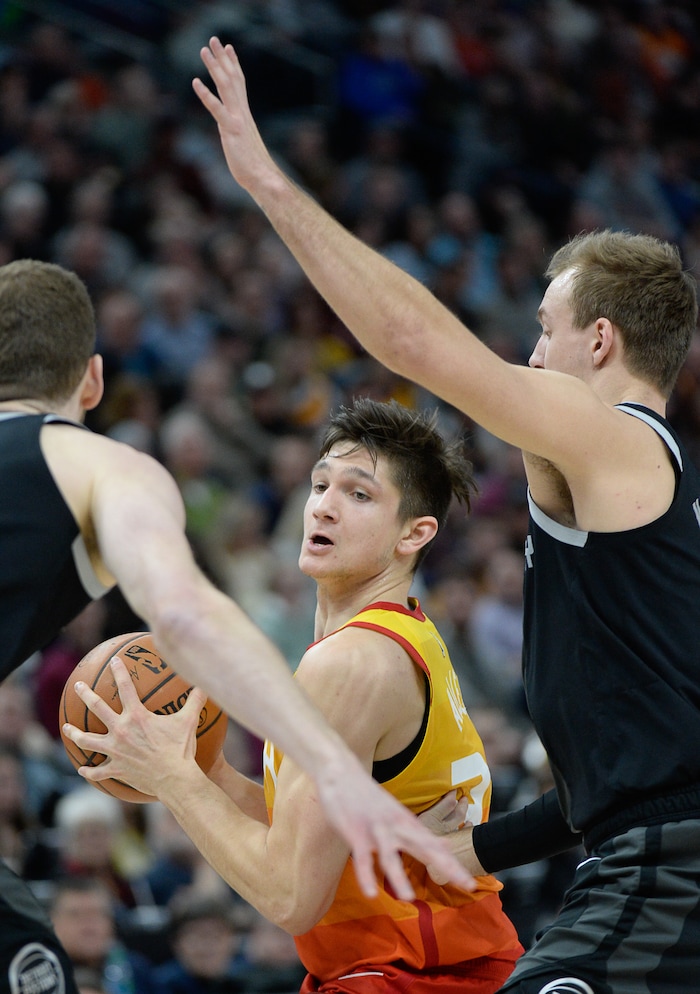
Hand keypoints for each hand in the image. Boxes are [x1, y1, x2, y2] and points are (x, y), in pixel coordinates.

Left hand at [61, 657, 206, 798]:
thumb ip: (195, 700)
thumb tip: (205, 683)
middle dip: (86, 695)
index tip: (115, 661)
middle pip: (97, 709)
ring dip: (76, 734)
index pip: (126, 688)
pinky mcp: (116, 769)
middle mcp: (121, 731)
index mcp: (136, 717)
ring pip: (88, 741)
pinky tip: (82, 769)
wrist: (174, 778)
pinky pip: (98, 771)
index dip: (120, 672)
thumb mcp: (189, 721)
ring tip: (67, 728)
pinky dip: (89, 771)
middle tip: (78, 686)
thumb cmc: (180, 749)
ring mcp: (115, 751)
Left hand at [192, 37, 278, 194]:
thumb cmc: (257, 170)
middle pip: (233, 79)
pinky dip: (206, 95)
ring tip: (204, 50)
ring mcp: (237, 120)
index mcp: (245, 115)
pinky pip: (217, 109)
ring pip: (226, 87)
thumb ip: (243, 139)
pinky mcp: (231, 131)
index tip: (228, 49)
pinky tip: (195, 82)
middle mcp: (242, 113)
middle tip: (214, 40)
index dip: (233, 65)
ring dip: (215, 67)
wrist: (262, 180)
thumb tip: (245, 138)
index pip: (240, 85)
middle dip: (223, 59)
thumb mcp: (247, 148)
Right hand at [313, 757, 477, 900]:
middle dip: (446, 866)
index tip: (471, 884)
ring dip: (399, 877)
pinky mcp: (355, 832)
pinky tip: (370, 893)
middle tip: (467, 884)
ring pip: (390, 856)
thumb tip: (447, 844)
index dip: (452, 865)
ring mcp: (376, 829)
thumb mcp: (400, 814)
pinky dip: (366, 875)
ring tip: (409, 898)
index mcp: (407, 824)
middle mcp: (397, 827)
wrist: (341, 771)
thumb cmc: (369, 797)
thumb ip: (421, 832)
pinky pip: (361, 857)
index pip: (435, 847)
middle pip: (425, 849)